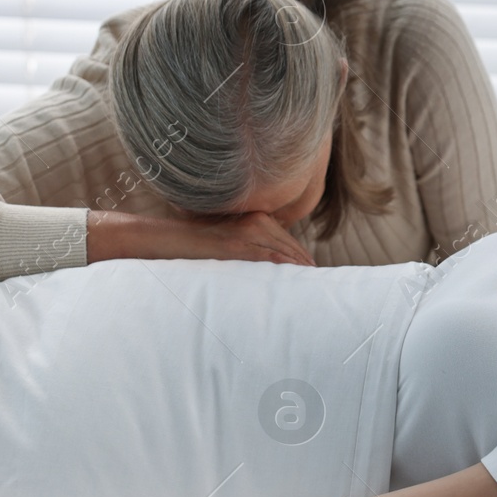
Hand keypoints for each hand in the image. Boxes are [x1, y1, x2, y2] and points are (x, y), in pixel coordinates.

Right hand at [178, 211, 316, 265]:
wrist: (178, 238)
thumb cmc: (205, 240)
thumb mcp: (235, 234)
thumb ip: (254, 239)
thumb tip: (274, 255)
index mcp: (258, 217)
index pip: (287, 238)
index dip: (301, 254)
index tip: (312, 267)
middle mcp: (257, 221)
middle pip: (289, 244)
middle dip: (304, 261)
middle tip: (317, 276)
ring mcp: (247, 232)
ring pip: (282, 250)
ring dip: (298, 265)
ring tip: (311, 278)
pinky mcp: (238, 245)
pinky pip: (267, 255)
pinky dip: (282, 264)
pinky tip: (294, 273)